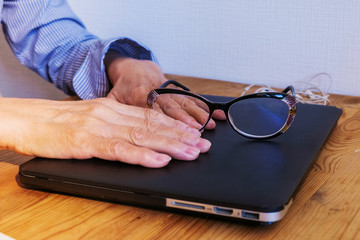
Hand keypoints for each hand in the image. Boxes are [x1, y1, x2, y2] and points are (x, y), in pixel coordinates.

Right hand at [0, 98, 210, 167]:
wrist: (28, 119)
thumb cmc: (59, 122)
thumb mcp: (93, 118)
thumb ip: (116, 124)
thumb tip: (140, 135)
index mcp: (113, 109)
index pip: (151, 116)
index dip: (175, 125)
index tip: (194, 133)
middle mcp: (111, 114)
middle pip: (153, 125)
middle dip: (181, 136)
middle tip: (202, 144)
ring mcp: (101, 127)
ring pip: (142, 136)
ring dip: (170, 145)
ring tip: (191, 152)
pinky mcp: (88, 142)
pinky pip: (121, 149)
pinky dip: (143, 156)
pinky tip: (160, 160)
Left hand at [104, 51, 224, 128]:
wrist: (133, 67)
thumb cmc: (123, 87)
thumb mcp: (112, 98)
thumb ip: (114, 113)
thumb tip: (111, 130)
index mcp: (138, 95)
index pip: (152, 112)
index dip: (164, 124)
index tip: (174, 134)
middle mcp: (156, 92)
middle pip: (173, 109)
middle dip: (187, 123)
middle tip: (199, 135)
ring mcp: (168, 90)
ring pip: (185, 103)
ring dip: (198, 115)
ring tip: (210, 125)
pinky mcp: (176, 90)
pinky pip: (192, 98)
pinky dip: (204, 106)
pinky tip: (217, 113)